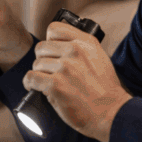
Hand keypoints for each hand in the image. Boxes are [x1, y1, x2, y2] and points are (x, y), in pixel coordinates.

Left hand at [22, 20, 131, 141]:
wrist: (111, 112)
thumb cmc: (106, 90)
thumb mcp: (99, 58)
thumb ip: (80, 49)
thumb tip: (56, 50)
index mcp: (86, 42)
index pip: (54, 28)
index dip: (50, 41)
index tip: (53, 52)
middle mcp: (75, 51)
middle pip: (41, 47)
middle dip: (43, 60)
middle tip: (50, 72)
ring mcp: (64, 67)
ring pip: (36, 64)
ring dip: (40, 74)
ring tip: (50, 83)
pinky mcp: (55, 85)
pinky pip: (31, 78)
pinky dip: (30, 84)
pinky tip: (38, 89)